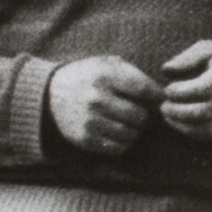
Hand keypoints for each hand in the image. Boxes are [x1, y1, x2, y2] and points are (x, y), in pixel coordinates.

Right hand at [45, 55, 160, 152]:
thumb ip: (133, 74)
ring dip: (134, 130)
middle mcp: (97, 98)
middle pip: (141, 116)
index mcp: (105, 75)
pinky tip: (117, 132)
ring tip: (128, 122)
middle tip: (139, 112)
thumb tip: (161, 95)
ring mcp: (90, 120)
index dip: (157, 97)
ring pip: (131, 134)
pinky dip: (123, 143)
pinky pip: (118, 148)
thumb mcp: (106, 64)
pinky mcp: (84, 138)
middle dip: (145, 116)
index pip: (145, 91)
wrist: (50, 93)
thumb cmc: (88, 77)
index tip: (158, 99)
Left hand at [161, 40, 211, 139]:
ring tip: (168, 114)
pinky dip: (191, 132)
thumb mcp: (209, 49)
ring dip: (181, 124)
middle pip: (204, 111)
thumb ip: (187, 57)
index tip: (168, 89)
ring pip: (207, 128)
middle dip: (177, 111)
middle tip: (163, 105)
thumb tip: (166, 70)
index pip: (205, 88)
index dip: (181, 92)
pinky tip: (179, 122)